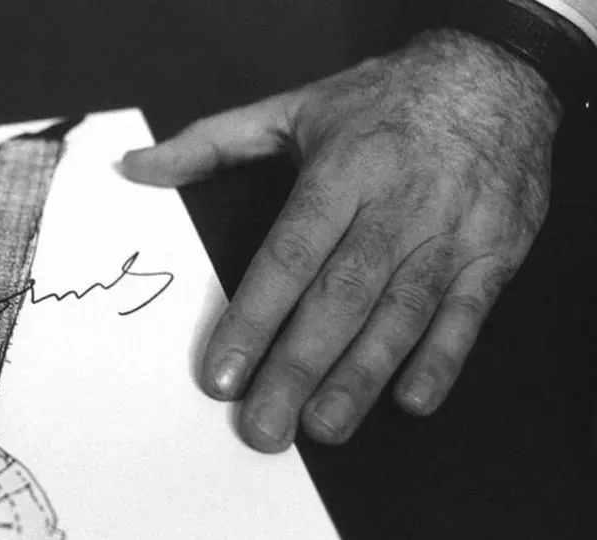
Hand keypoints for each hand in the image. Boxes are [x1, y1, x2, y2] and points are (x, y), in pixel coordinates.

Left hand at [122, 30, 560, 451]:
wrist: (495, 76)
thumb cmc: (381, 99)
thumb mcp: (292, 106)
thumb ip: (211, 142)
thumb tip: (136, 168)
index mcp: (341, 171)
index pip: (289, 256)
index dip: (253, 320)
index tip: (221, 375)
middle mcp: (396, 205)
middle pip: (341, 298)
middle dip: (298, 368)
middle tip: (265, 428)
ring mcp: (449, 232)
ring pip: (400, 314)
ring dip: (361, 376)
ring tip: (322, 426)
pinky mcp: (494, 253)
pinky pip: (467, 314)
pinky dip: (442, 358)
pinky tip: (410, 400)